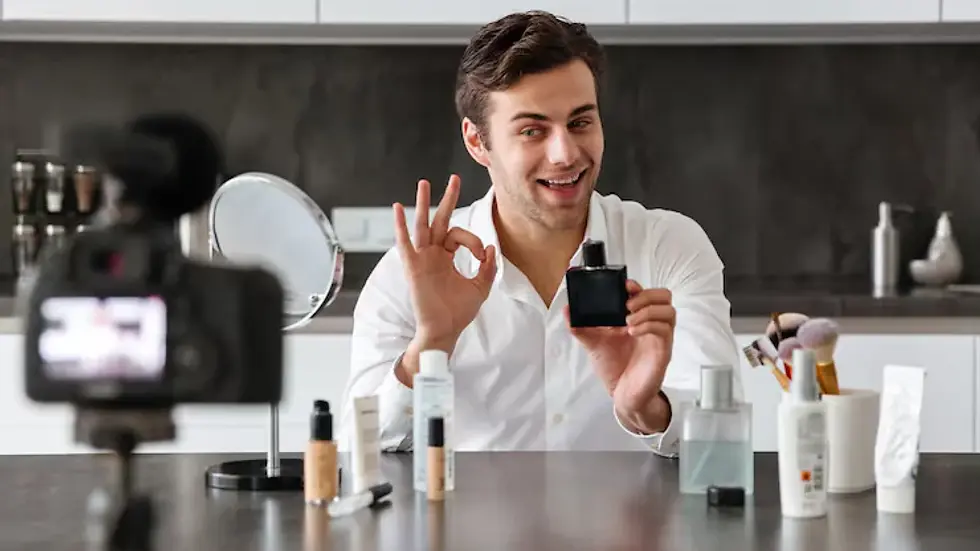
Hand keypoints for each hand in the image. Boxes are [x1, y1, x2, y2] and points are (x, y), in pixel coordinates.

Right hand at [393, 175, 496, 352]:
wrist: (444, 330)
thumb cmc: (458, 312)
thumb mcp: (480, 287)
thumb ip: (488, 268)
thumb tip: (492, 248)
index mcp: (446, 257)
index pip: (459, 235)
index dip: (474, 240)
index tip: (483, 255)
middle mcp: (433, 254)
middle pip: (439, 220)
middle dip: (447, 199)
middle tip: (455, 179)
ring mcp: (422, 259)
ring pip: (422, 225)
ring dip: (424, 204)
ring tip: (425, 183)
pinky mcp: (413, 267)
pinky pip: (405, 243)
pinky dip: (400, 226)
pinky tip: (398, 208)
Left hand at [565, 280, 675, 431]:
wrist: (622, 395)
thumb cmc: (615, 368)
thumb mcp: (593, 343)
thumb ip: (580, 327)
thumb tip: (567, 311)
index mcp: (636, 318)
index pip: (645, 293)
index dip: (636, 285)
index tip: (624, 285)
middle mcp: (650, 325)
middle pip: (664, 297)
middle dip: (646, 295)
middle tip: (627, 305)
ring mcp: (658, 338)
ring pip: (669, 311)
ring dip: (648, 311)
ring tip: (628, 321)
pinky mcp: (662, 352)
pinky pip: (665, 331)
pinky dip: (649, 326)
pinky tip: (632, 332)